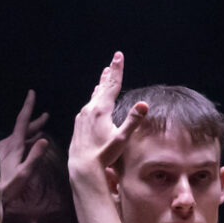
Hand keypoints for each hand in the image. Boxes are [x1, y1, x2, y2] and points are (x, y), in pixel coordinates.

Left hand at [0, 89, 50, 192]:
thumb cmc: (7, 188)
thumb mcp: (24, 174)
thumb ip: (34, 156)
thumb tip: (44, 139)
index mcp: (14, 145)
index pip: (22, 121)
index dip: (28, 106)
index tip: (31, 92)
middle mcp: (7, 144)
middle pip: (22, 128)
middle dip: (34, 121)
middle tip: (45, 115)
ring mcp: (2, 150)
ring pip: (18, 137)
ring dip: (30, 132)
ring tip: (39, 129)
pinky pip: (14, 144)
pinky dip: (23, 141)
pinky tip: (25, 145)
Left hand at [67, 52, 146, 187]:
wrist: (82, 166)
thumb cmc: (104, 154)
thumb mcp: (121, 139)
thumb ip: (132, 121)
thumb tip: (144, 105)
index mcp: (101, 109)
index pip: (112, 85)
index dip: (117, 69)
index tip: (118, 55)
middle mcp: (90, 109)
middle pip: (102, 87)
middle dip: (110, 73)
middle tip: (113, 60)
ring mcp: (83, 116)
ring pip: (94, 95)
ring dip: (102, 84)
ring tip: (104, 75)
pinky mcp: (79, 123)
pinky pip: (88, 105)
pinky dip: (94, 97)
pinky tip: (94, 100)